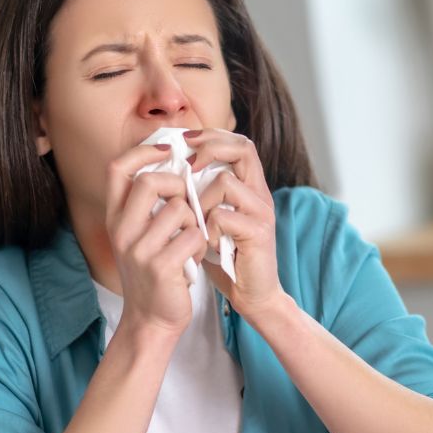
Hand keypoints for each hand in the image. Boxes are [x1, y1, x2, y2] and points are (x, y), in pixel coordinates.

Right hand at [105, 143, 207, 338]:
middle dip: (178, 185)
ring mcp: (138, 249)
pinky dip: (201, 245)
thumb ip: (147, 206)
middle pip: (150, 181)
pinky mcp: (159, 266)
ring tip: (190, 239)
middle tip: (187, 202)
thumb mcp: (140, 236)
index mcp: (114, 218)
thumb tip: (174, 164)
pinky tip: (194, 258)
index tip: (168, 149)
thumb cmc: (153, 272)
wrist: (151, 319)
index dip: (143, 151)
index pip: (117, 168)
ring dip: (193, 221)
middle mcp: (121, 230)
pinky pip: (193, 236)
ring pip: (178, 209)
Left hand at [188, 129, 287, 320]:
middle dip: (210, 149)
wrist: (253, 296)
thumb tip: (169, 173)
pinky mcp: (259, 233)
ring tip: (196, 223)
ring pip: (226, 182)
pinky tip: (206, 244)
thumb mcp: (211, 220)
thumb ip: (200, 196)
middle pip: (242, 148)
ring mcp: (262, 212)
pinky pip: (224, 215)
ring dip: (201, 200)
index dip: (212, 136)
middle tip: (187, 165)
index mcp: (250, 187)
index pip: (238, 142)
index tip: (185, 140)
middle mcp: (260, 193)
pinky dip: (208, 228)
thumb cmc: (227, 258)